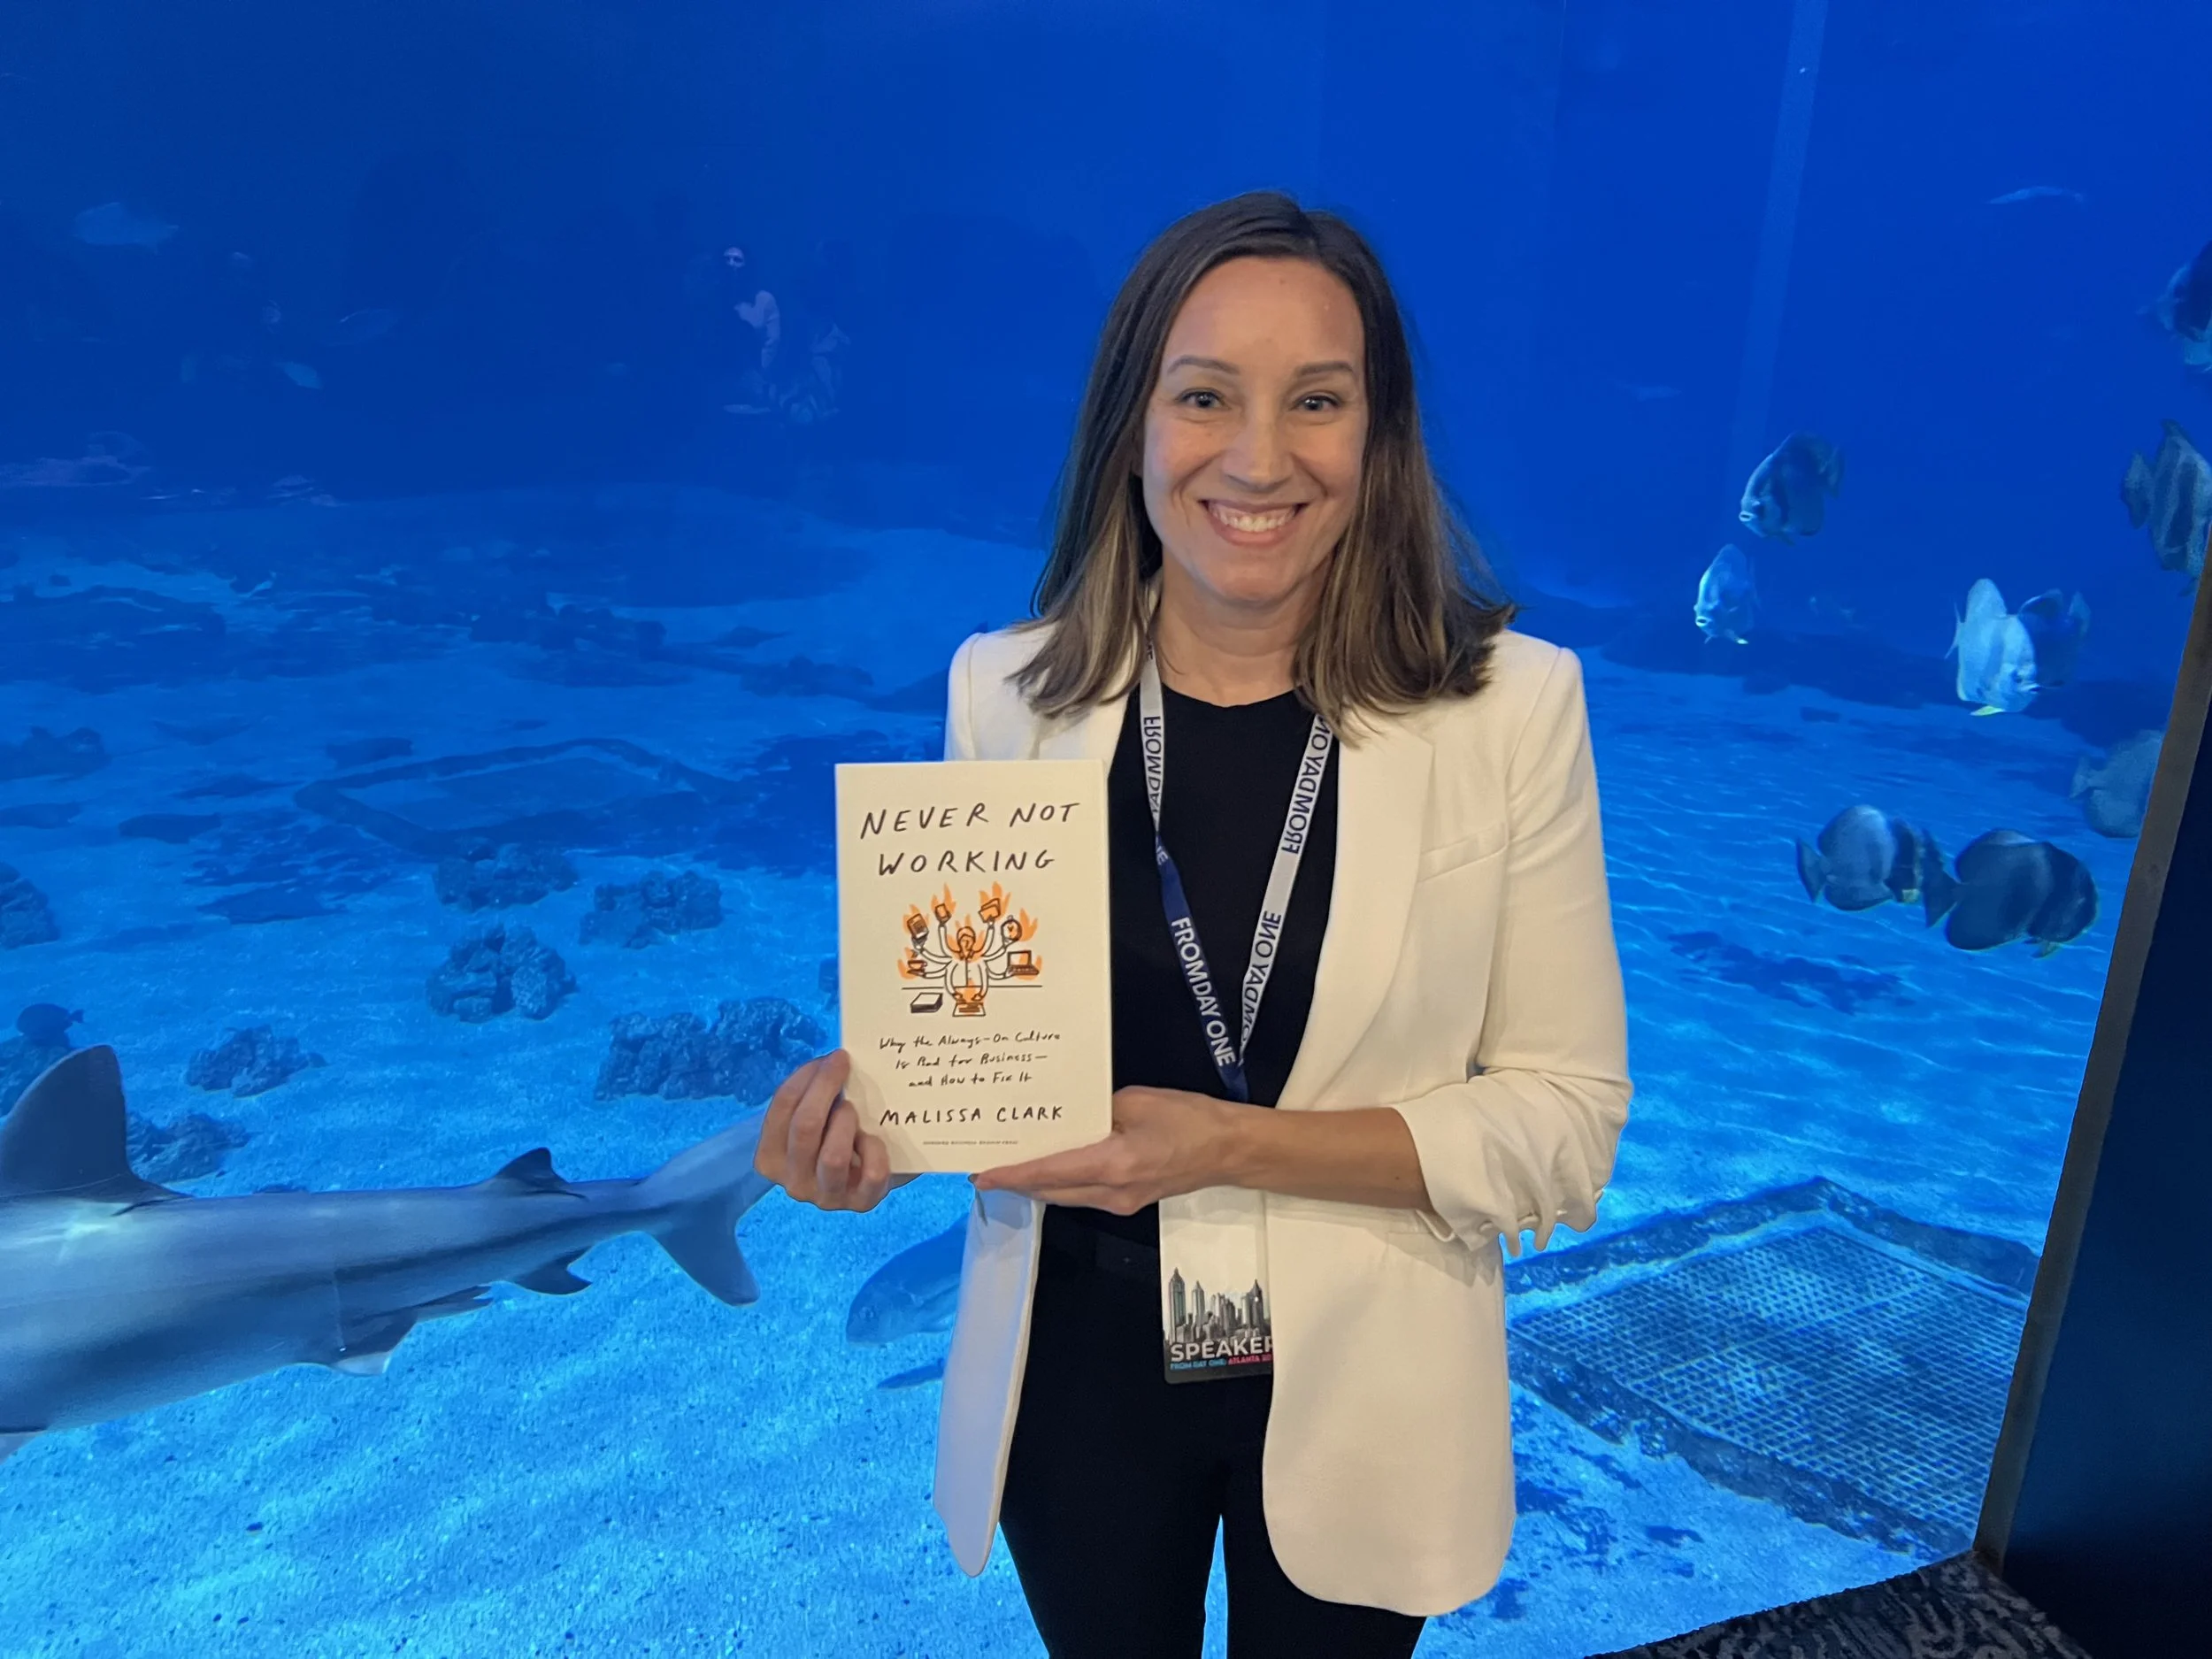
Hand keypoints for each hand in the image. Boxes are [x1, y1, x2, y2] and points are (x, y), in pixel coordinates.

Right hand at [754, 1050, 896, 1212]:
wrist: (870, 1171)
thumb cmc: (834, 1135)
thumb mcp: (817, 1117)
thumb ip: (814, 1095)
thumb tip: (833, 1062)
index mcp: (770, 1158)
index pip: (782, 1108)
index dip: (807, 1077)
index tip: (832, 1058)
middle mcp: (793, 1183)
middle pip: (805, 1127)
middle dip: (825, 1088)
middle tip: (844, 1066)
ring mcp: (826, 1197)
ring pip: (832, 1156)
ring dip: (845, 1123)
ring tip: (853, 1109)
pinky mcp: (861, 1204)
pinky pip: (872, 1174)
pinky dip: (876, 1150)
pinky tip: (874, 1140)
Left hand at [971, 1086, 1239, 1213]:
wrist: (1230, 1150)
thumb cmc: (1190, 1119)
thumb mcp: (1137, 1101)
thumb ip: (1097, 1109)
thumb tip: (1070, 1116)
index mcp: (1113, 1164)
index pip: (1050, 1172)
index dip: (1013, 1174)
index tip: (983, 1174)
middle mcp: (1112, 1192)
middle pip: (1051, 1192)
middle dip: (1017, 1183)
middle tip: (985, 1169)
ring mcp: (1121, 1202)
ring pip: (1065, 1197)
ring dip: (1037, 1185)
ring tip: (1009, 1168)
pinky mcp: (1130, 1201)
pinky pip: (1083, 1196)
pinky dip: (1060, 1184)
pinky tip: (1049, 1168)